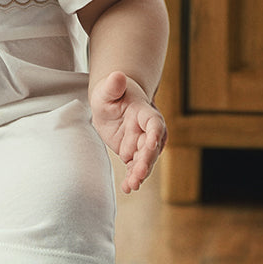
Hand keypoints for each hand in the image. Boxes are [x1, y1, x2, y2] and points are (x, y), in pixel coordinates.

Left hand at [89, 70, 166, 193]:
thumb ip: (112, 85)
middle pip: (151, 147)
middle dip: (146, 161)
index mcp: (145, 113)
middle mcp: (148, 131)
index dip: (155, 134)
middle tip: (138, 174)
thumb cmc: (111, 93)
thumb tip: (117, 75)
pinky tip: (127, 188)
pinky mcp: (133, 154)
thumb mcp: (107, 89)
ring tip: (132, 185)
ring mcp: (142, 144)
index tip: (152, 143)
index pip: (154, 124)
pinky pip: (134, 168)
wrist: (112, 103)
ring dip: (140, 174)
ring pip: (145, 161)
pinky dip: (132, 178)